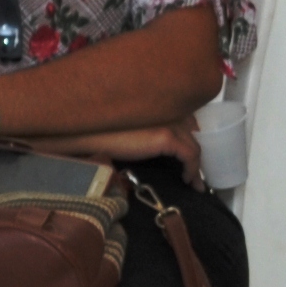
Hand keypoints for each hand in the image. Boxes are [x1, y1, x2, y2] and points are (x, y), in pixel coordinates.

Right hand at [49, 120, 203, 173]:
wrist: (89, 135)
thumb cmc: (104, 133)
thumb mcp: (134, 131)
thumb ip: (150, 133)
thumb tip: (161, 148)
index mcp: (161, 105)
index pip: (188, 120)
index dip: (191, 138)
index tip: (190, 156)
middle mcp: (169, 110)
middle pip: (194, 133)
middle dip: (196, 152)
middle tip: (196, 171)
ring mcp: (169, 122)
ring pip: (194, 145)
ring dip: (196, 165)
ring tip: (194, 181)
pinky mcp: (166, 136)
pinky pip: (190, 155)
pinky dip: (192, 169)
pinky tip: (187, 180)